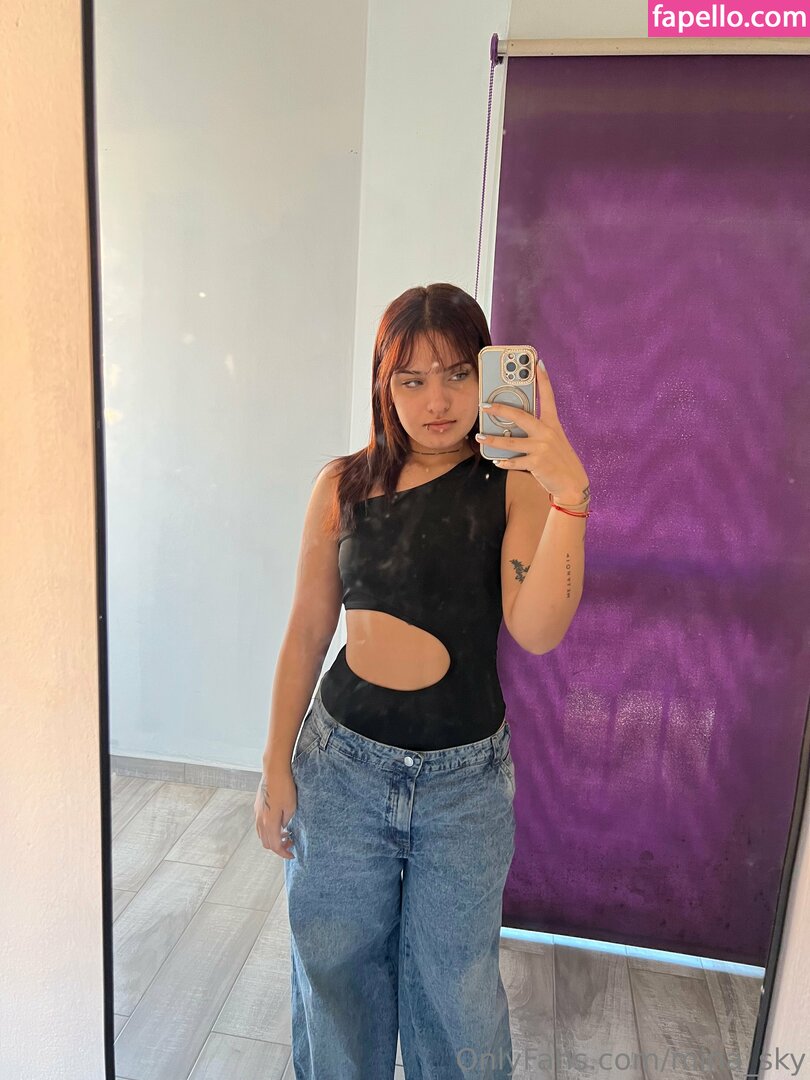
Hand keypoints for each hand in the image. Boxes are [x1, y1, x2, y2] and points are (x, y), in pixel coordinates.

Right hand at [255, 763, 297, 859]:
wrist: (274, 770)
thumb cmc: (284, 786)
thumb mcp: (291, 807)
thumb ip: (286, 821)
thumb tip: (283, 828)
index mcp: (269, 822)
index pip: (275, 846)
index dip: (283, 853)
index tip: (292, 855)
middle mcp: (260, 819)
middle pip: (266, 843)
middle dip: (278, 847)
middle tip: (291, 843)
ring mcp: (257, 812)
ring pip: (262, 834)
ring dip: (273, 838)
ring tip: (286, 833)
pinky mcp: (257, 806)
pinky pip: (261, 825)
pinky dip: (269, 830)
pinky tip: (279, 823)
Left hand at [476, 363, 588, 502]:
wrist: (572, 483)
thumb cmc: (560, 460)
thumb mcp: (554, 440)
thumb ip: (538, 431)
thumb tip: (513, 427)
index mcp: (553, 424)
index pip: (548, 397)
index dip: (543, 379)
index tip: (537, 363)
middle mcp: (547, 433)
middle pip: (520, 416)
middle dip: (500, 409)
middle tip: (485, 406)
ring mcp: (542, 448)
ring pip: (510, 442)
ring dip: (492, 440)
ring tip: (480, 437)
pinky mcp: (537, 463)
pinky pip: (514, 461)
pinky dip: (504, 462)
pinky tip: (496, 460)